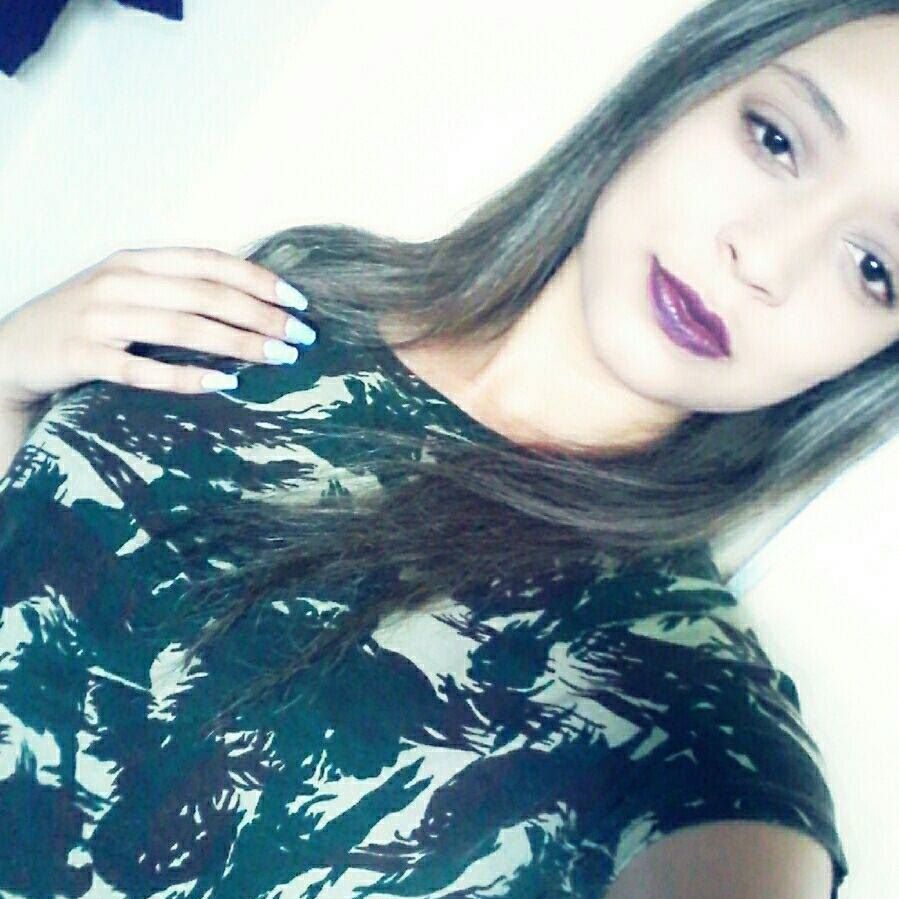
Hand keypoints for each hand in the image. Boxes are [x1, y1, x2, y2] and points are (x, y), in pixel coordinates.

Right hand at [0, 246, 314, 406]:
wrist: (9, 350)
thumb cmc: (85, 322)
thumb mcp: (128, 292)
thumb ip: (177, 291)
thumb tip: (249, 306)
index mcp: (136, 260)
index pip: (209, 261)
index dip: (258, 279)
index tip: (298, 302)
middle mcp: (119, 281)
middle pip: (205, 294)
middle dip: (261, 315)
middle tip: (302, 337)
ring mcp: (98, 318)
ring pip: (181, 328)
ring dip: (237, 343)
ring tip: (278, 358)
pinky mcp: (81, 356)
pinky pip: (141, 369)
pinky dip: (185, 377)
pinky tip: (224, 384)